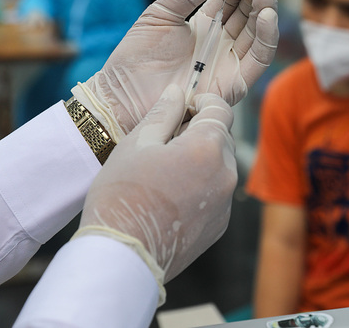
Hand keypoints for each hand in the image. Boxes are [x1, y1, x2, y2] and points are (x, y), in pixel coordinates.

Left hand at [71, 0, 278, 140]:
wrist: (125, 95)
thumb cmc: (136, 57)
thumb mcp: (160, 13)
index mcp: (205, 26)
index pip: (231, 1)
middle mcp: (221, 44)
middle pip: (248, 16)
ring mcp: (229, 63)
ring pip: (257, 35)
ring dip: (265, 12)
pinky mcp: (235, 83)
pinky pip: (259, 59)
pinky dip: (267, 37)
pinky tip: (267, 17)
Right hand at [78, 84, 236, 284]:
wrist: (122, 256)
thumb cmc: (122, 195)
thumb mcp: (136, 144)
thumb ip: (163, 114)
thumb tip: (178, 92)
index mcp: (207, 147)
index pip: (221, 110)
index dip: (204, 101)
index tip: (186, 105)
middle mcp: (226, 173)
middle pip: (222, 138)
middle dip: (200, 131)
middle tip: (166, 140)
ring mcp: (225, 202)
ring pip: (220, 166)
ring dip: (202, 159)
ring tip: (165, 171)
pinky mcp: (220, 225)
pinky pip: (217, 193)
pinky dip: (202, 186)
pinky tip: (171, 196)